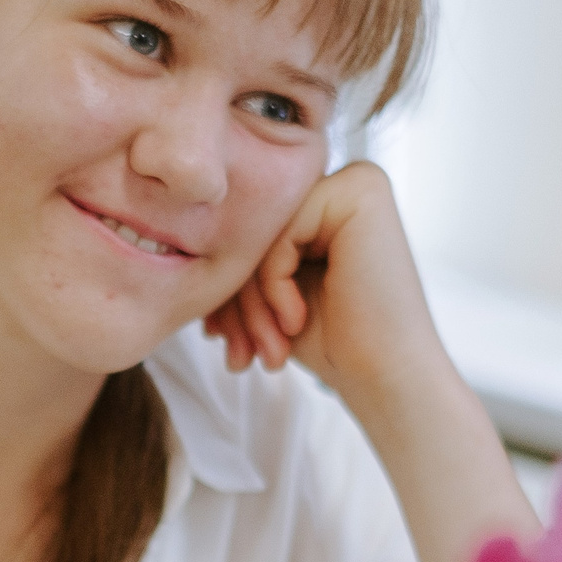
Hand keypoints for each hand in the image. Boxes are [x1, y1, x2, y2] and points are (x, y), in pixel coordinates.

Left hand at [202, 160, 449, 405]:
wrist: (388, 380)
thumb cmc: (336, 345)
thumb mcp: (275, 293)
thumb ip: (244, 257)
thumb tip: (173, 243)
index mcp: (333, 202)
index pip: (256, 229)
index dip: (233, 287)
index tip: (225, 339)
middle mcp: (349, 182)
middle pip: (257, 228)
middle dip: (237, 299)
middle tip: (238, 355)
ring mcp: (359, 181)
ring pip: (262, 231)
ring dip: (251, 301)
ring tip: (267, 349)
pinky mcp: (361, 192)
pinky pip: (279, 233)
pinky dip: (274, 283)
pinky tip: (296, 320)